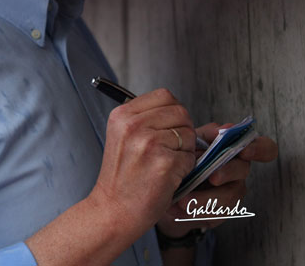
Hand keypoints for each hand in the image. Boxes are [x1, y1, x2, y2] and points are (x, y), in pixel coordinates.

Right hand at [89, 88, 196, 239]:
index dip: (173, 112)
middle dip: (183, 131)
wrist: (113, 210)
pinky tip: (167, 176)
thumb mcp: (121, 136)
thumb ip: (143, 118)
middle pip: (180, 112)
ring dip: (185, 150)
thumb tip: (175, 107)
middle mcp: (133, 125)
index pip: (164, 95)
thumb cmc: (122, 177)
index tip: (167, 128)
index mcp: (122, 115)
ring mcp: (149, 143)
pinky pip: (191, 157)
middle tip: (170, 149)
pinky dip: (185, 168)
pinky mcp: (164, 162)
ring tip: (165, 164)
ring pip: (189, 134)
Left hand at [156, 122, 278, 237]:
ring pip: (228, 197)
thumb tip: (224, 129)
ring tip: (183, 200)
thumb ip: (208, 135)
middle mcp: (238, 171)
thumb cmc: (185, 158)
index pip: (264, 148)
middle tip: (212, 177)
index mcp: (235, 149)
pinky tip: (178, 207)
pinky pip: (215, 214)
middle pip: (243, 170)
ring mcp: (232, 192)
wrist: (169, 185)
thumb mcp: (192, 142)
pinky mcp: (221, 212)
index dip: (260, 149)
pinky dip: (194, 211)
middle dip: (227, 172)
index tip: (245, 151)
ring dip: (205, 199)